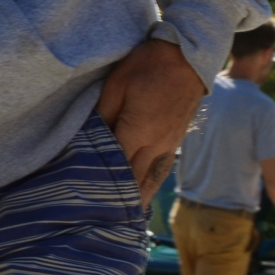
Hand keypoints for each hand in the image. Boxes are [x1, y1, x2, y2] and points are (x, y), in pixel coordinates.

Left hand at [96, 37, 204, 202]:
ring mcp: (169, 143)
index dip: (102, 183)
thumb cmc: (148, 66)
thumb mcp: (117, 84)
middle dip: (119, 197)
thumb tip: (91, 137)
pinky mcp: (176, 139)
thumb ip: (103, 114)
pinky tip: (145, 189)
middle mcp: (156, 144)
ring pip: (151, 178)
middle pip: (134, 178)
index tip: (87, 199)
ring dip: (139, 196)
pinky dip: (152, 182)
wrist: (187, 57)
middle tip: (102, 216)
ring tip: (126, 216)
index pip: (115, 165)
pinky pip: (162, 168)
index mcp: (138, 131)